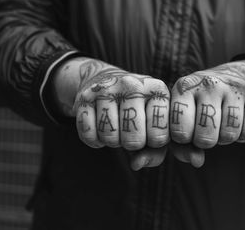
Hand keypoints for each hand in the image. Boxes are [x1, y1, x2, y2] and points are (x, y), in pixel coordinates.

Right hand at [52, 58, 169, 169]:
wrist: (109, 80)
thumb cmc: (139, 110)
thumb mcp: (154, 124)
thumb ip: (156, 151)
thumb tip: (137, 164)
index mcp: (157, 90)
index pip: (160, 134)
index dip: (154, 143)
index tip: (151, 133)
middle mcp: (133, 85)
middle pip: (134, 138)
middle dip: (132, 144)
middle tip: (131, 133)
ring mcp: (107, 89)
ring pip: (109, 136)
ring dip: (112, 142)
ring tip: (116, 130)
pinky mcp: (85, 97)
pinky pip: (88, 133)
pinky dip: (94, 140)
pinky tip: (100, 130)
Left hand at [169, 61, 244, 165]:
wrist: (229, 77)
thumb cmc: (198, 106)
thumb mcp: (182, 118)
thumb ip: (180, 145)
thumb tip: (197, 162)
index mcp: (184, 88)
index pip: (179, 128)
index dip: (183, 139)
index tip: (186, 133)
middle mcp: (208, 84)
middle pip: (206, 135)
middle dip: (205, 141)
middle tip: (205, 131)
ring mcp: (232, 88)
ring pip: (230, 133)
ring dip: (226, 138)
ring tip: (221, 126)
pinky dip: (244, 134)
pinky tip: (238, 123)